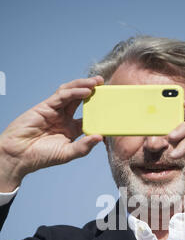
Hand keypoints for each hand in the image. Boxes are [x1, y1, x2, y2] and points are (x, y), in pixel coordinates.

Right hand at [0, 76, 103, 190]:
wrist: (19, 155)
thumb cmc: (41, 157)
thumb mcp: (67, 154)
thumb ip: (83, 147)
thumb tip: (100, 137)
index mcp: (71, 130)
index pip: (88, 117)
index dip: (99, 111)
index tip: (112, 106)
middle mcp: (64, 118)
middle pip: (81, 100)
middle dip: (93, 92)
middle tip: (106, 85)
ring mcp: (55, 111)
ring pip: (72, 93)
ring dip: (84, 86)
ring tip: (97, 82)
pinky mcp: (46, 106)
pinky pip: (62, 96)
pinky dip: (74, 92)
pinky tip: (85, 91)